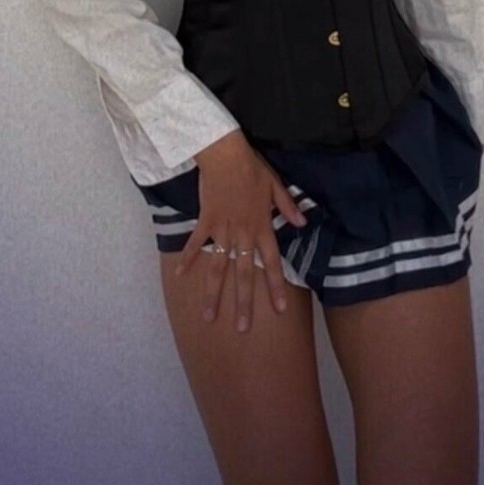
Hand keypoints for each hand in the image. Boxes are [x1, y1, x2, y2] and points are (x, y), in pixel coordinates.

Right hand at [176, 133, 308, 330]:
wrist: (225, 155)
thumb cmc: (252, 168)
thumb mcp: (276, 186)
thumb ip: (287, 207)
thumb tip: (302, 222)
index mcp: (262, 228)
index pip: (272, 263)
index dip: (276, 287)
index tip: (280, 310)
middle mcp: (243, 235)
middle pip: (244, 274)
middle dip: (244, 303)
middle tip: (242, 329)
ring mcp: (222, 230)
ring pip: (218, 267)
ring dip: (213, 293)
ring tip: (208, 316)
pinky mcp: (205, 222)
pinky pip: (195, 243)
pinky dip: (187, 258)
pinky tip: (180, 276)